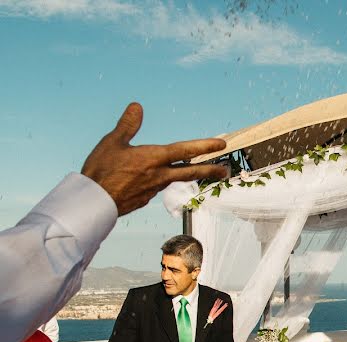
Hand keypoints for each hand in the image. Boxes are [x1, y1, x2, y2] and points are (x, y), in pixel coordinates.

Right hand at [80, 103, 228, 215]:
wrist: (93, 202)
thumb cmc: (101, 170)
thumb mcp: (112, 142)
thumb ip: (128, 124)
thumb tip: (137, 106)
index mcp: (153, 158)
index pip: (185, 150)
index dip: (205, 146)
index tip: (221, 144)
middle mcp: (159, 175)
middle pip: (191, 172)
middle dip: (210, 170)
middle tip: (225, 171)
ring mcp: (153, 189)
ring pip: (174, 179)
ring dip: (187, 175)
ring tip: (196, 172)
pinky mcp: (145, 199)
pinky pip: (157, 188)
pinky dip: (160, 182)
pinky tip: (155, 180)